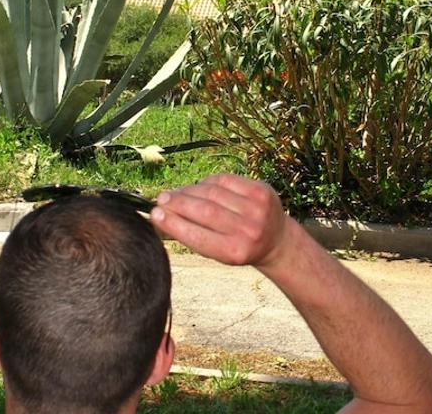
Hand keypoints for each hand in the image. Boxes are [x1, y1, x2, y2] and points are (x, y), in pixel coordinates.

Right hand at [151, 174, 289, 267]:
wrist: (276, 241)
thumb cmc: (238, 246)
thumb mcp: (219, 252)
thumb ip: (194, 235)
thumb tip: (160, 215)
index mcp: (234, 252)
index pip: (197, 236)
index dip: (173, 224)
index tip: (155, 214)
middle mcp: (248, 231)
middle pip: (204, 211)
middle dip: (178, 203)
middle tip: (161, 199)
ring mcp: (257, 209)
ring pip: (212, 192)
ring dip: (189, 191)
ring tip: (175, 193)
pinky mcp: (261, 190)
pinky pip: (225, 180)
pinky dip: (207, 182)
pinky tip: (199, 187)